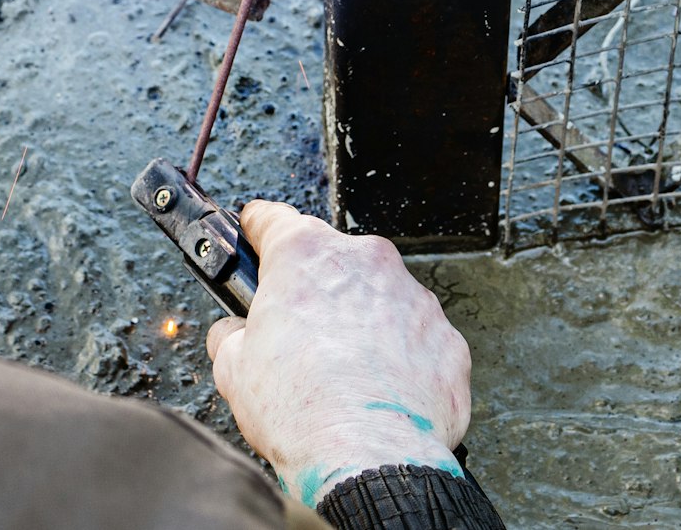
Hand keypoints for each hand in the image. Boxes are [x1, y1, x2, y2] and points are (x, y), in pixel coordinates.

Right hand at [205, 201, 470, 506]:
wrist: (368, 459)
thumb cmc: (302, 411)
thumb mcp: (233, 368)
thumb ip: (233, 335)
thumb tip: (234, 335)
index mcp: (307, 255)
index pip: (273, 220)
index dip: (258, 231)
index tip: (255, 237)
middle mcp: (366, 262)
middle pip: (333, 262)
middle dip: (315, 292)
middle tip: (297, 338)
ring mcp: (414, 298)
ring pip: (379, 299)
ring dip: (362, 325)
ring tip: (341, 377)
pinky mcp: (447, 340)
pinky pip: (417, 340)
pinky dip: (400, 360)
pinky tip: (378, 394)